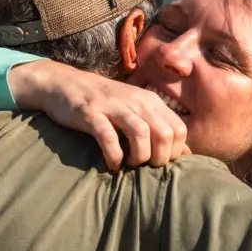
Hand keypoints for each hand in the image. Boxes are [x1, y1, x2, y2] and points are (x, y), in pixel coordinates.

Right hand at [8, 60, 188, 170]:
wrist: (64, 84)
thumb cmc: (104, 103)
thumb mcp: (136, 110)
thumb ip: (160, 127)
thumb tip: (187, 153)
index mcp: (150, 101)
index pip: (179, 129)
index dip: (174, 152)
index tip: (159, 161)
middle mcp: (136, 100)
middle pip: (165, 134)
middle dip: (159, 158)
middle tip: (145, 166)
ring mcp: (113, 106)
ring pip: (141, 134)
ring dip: (139, 157)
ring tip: (131, 165)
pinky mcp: (91, 114)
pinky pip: (109, 138)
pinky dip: (114, 156)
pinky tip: (112, 164)